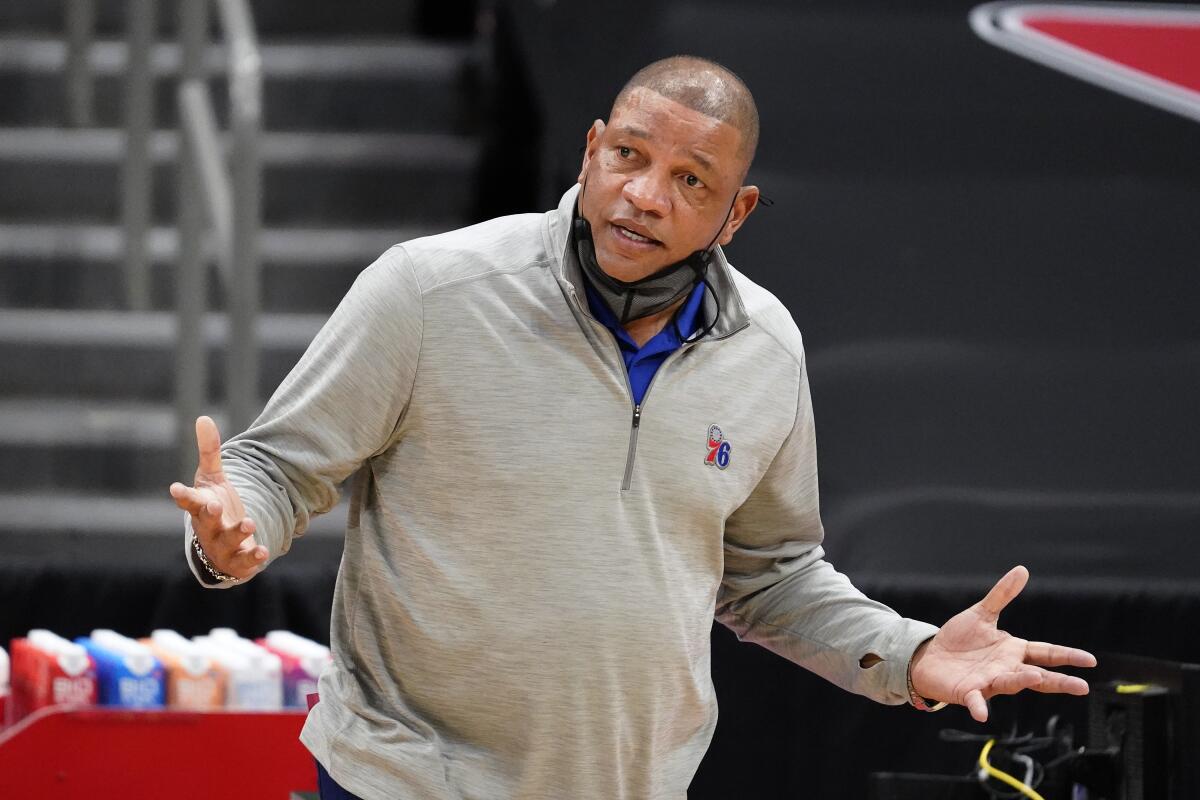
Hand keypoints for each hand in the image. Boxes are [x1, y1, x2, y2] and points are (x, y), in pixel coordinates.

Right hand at [168, 416, 266, 579]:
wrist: (221, 546)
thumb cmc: (214, 506)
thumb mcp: (213, 479)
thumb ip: (209, 451)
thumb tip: (203, 418)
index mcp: (200, 507)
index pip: (189, 500)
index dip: (183, 495)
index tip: (175, 488)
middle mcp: (208, 528)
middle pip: (206, 521)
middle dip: (210, 514)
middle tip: (214, 506)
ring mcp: (221, 546)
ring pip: (226, 541)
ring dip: (236, 533)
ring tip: (248, 523)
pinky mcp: (237, 561)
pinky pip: (244, 562)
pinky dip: (252, 558)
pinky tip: (263, 551)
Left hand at [909, 565, 1095, 721]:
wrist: (930, 657)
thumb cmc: (959, 640)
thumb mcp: (982, 613)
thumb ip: (1002, 594)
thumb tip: (1022, 570)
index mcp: (1014, 651)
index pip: (1046, 653)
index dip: (1067, 656)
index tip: (1090, 660)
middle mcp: (1006, 669)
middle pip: (1038, 676)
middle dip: (1060, 682)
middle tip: (1082, 687)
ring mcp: (988, 682)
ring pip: (1010, 683)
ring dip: (1022, 682)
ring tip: (1036, 678)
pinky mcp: (967, 692)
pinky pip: (975, 700)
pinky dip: (979, 706)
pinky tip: (982, 714)